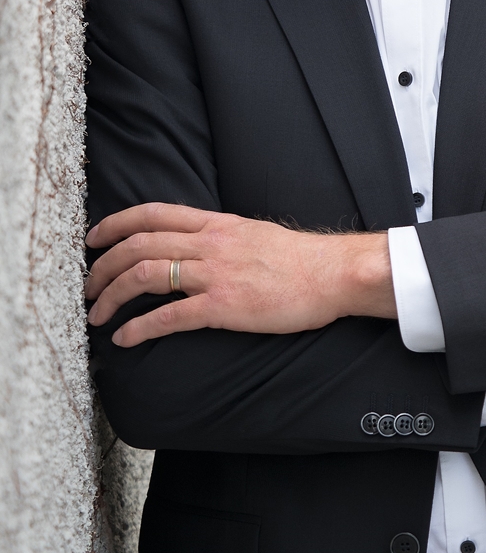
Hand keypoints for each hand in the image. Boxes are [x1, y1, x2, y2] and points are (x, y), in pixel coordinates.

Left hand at [85, 204, 396, 347]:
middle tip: (87, 287)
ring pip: (145, 274)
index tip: (94, 238)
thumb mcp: (252, 233)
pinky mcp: (223, 307)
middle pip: (139, 244)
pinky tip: (125, 340)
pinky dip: (139, 328)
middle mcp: (209, 243)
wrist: (331, 274)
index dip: (116, 223)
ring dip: (112, 296)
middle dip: (102, 266)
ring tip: (97, 315)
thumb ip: (219, 237)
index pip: (153, 212)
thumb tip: (195, 245)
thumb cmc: (298, 259)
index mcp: (216, 223)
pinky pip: (169, 316)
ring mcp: (215, 274)